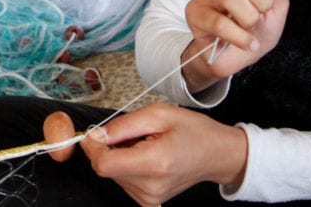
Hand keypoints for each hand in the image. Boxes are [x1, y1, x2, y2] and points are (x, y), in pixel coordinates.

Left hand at [80, 103, 246, 205]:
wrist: (217, 154)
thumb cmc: (193, 131)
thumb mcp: (158, 113)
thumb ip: (122, 125)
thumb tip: (95, 135)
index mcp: (154, 162)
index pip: (103, 164)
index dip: (94, 146)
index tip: (99, 132)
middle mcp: (150, 186)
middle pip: (106, 168)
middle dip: (111, 147)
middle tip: (136, 134)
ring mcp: (149, 197)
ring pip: (113, 173)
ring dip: (121, 156)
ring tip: (146, 145)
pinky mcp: (148, 201)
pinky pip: (123, 180)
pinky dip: (129, 165)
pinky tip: (148, 157)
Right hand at [182, 0, 297, 91]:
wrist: (238, 59)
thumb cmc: (256, 30)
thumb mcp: (276, 6)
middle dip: (261, 0)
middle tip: (260, 15)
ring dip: (248, 19)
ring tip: (249, 29)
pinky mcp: (194, 11)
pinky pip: (219, 22)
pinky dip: (239, 37)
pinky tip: (245, 42)